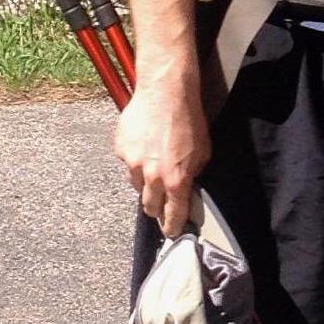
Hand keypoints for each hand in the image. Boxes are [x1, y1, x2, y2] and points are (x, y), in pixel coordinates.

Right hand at [113, 70, 209, 236]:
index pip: (173, 215)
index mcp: (176, 179)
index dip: (173, 226)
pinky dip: (135, 159)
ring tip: (155, 162)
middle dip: (157, 207)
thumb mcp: (203, 150)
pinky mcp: (120, 149)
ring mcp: (132, 163)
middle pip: (149, 206)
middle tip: (163, 201)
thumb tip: (188, 188)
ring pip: (136, 185)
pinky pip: (127, 163)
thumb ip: (193, 174)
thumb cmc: (189, 118)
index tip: (173, 232)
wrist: (166, 91)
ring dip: (145, 181)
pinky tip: (145, 144)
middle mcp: (152, 176)